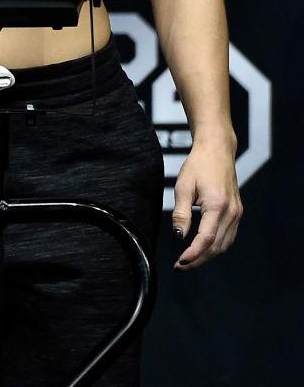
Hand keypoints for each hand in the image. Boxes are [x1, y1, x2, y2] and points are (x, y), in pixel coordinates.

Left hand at [172, 135, 242, 269]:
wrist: (217, 150)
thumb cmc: (198, 165)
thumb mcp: (184, 186)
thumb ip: (182, 213)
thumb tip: (179, 236)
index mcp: (218, 205)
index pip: (207, 239)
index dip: (193, 254)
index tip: (180, 263)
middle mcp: (232, 212)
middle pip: (217, 247)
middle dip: (198, 259)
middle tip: (180, 266)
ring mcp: (237, 213)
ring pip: (224, 245)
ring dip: (207, 256)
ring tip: (189, 260)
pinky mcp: (237, 212)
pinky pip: (228, 236)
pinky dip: (216, 246)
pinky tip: (202, 248)